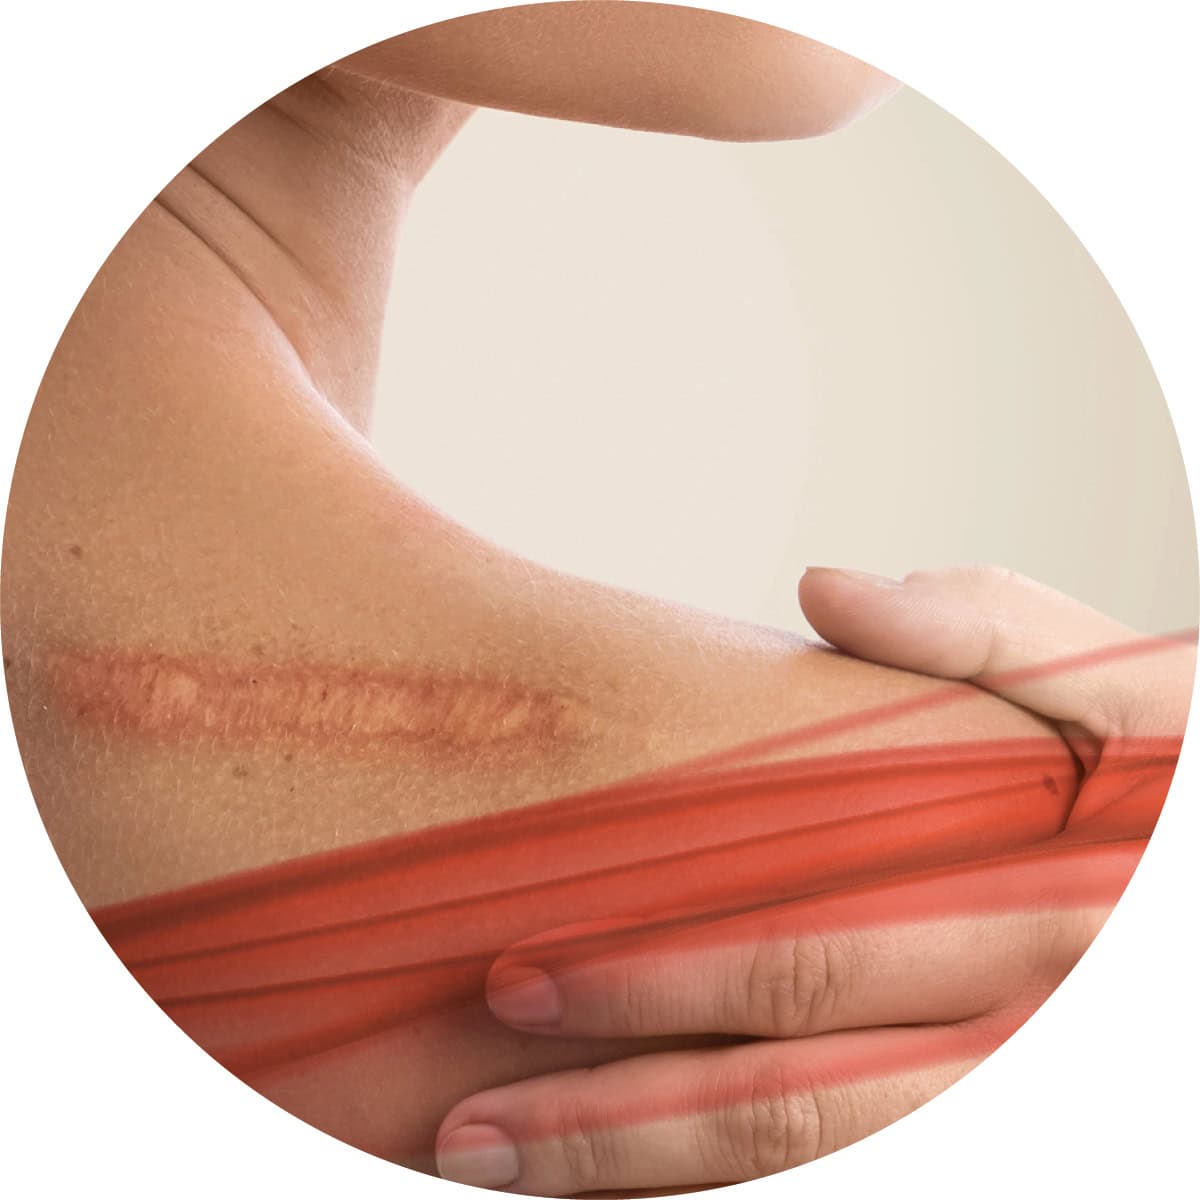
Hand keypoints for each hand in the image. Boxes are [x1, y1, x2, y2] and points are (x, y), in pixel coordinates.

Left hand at [433, 567, 1192, 1194]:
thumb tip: (824, 590)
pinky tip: (637, 1180)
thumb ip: (984, 630)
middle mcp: (1013, 1037)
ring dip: (653, 1182)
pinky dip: (737, 1184)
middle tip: (471, 1126)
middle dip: (616, 1119)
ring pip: (813, 1169)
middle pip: (787, 1104)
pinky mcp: (1014, 1136)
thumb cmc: (1176, 783)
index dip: (655, 984)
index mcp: (1021, 913)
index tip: (516, 981)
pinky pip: (862, 1173)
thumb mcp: (1129, 692)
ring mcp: (1011, 1102)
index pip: (806, 963)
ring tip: (514, 1177)